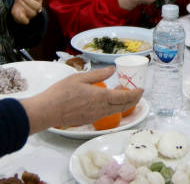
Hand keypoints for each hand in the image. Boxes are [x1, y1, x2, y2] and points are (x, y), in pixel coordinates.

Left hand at [10, 0, 42, 23]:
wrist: (17, 5)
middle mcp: (38, 7)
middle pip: (36, 5)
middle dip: (26, 0)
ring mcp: (32, 14)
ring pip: (31, 13)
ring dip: (23, 6)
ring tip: (18, 1)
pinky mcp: (26, 20)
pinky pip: (25, 21)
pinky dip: (20, 16)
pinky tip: (17, 10)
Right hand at [19, 66, 142, 133]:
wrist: (47, 111)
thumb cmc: (61, 93)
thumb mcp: (80, 77)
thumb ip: (99, 74)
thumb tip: (112, 70)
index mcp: (101, 97)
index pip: (125, 97)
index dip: (136, 94)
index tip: (142, 89)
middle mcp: (101, 109)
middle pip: (124, 106)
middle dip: (134, 99)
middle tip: (138, 92)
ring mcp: (95, 116)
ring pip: (115, 110)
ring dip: (123, 102)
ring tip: (122, 91)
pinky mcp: (89, 120)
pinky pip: (106, 113)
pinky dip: (113, 106)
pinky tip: (108, 98)